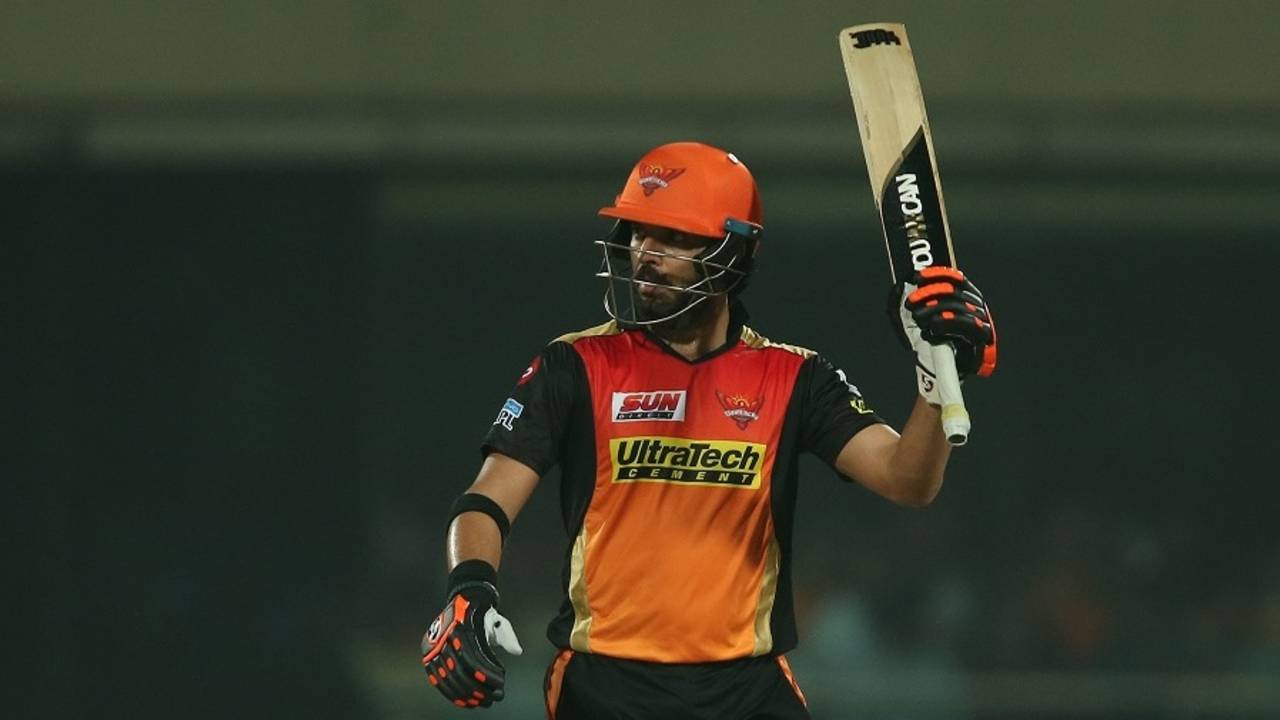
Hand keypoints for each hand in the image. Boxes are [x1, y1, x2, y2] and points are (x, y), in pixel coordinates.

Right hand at [421, 583, 522, 708]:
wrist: (464, 601)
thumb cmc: (484, 615)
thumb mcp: (499, 622)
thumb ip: (507, 637)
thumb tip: (517, 651)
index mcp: (461, 627)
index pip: (471, 658)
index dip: (485, 674)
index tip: (499, 683)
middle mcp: (444, 638)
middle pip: (459, 671)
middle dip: (476, 689)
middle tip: (492, 698)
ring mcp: (434, 647)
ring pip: (447, 677)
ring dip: (464, 694)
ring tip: (480, 702)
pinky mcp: (429, 655)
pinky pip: (437, 678)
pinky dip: (449, 692)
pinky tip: (463, 701)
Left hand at [888, 267, 997, 401]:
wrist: (946, 367)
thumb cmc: (934, 339)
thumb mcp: (920, 317)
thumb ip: (912, 302)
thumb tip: (899, 287)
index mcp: (966, 294)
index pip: (954, 277)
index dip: (935, 275)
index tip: (916, 278)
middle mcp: (976, 303)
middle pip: (952, 291)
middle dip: (928, 294)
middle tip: (910, 304)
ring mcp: (981, 317)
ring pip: (957, 306)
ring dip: (933, 310)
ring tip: (918, 318)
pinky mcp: (981, 334)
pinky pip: (966, 323)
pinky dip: (947, 322)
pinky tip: (932, 327)